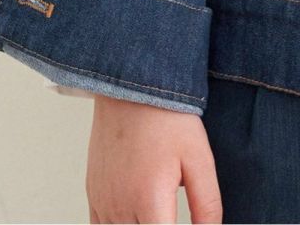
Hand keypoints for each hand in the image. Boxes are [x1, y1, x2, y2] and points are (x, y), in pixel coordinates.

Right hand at [85, 94, 222, 223]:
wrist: (134, 88)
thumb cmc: (168, 120)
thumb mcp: (199, 158)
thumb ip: (207, 204)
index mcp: (149, 201)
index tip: (183, 220)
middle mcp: (120, 208)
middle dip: (161, 224)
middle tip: (172, 211)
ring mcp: (103, 202)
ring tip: (159, 210)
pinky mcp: (93, 194)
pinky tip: (138, 215)